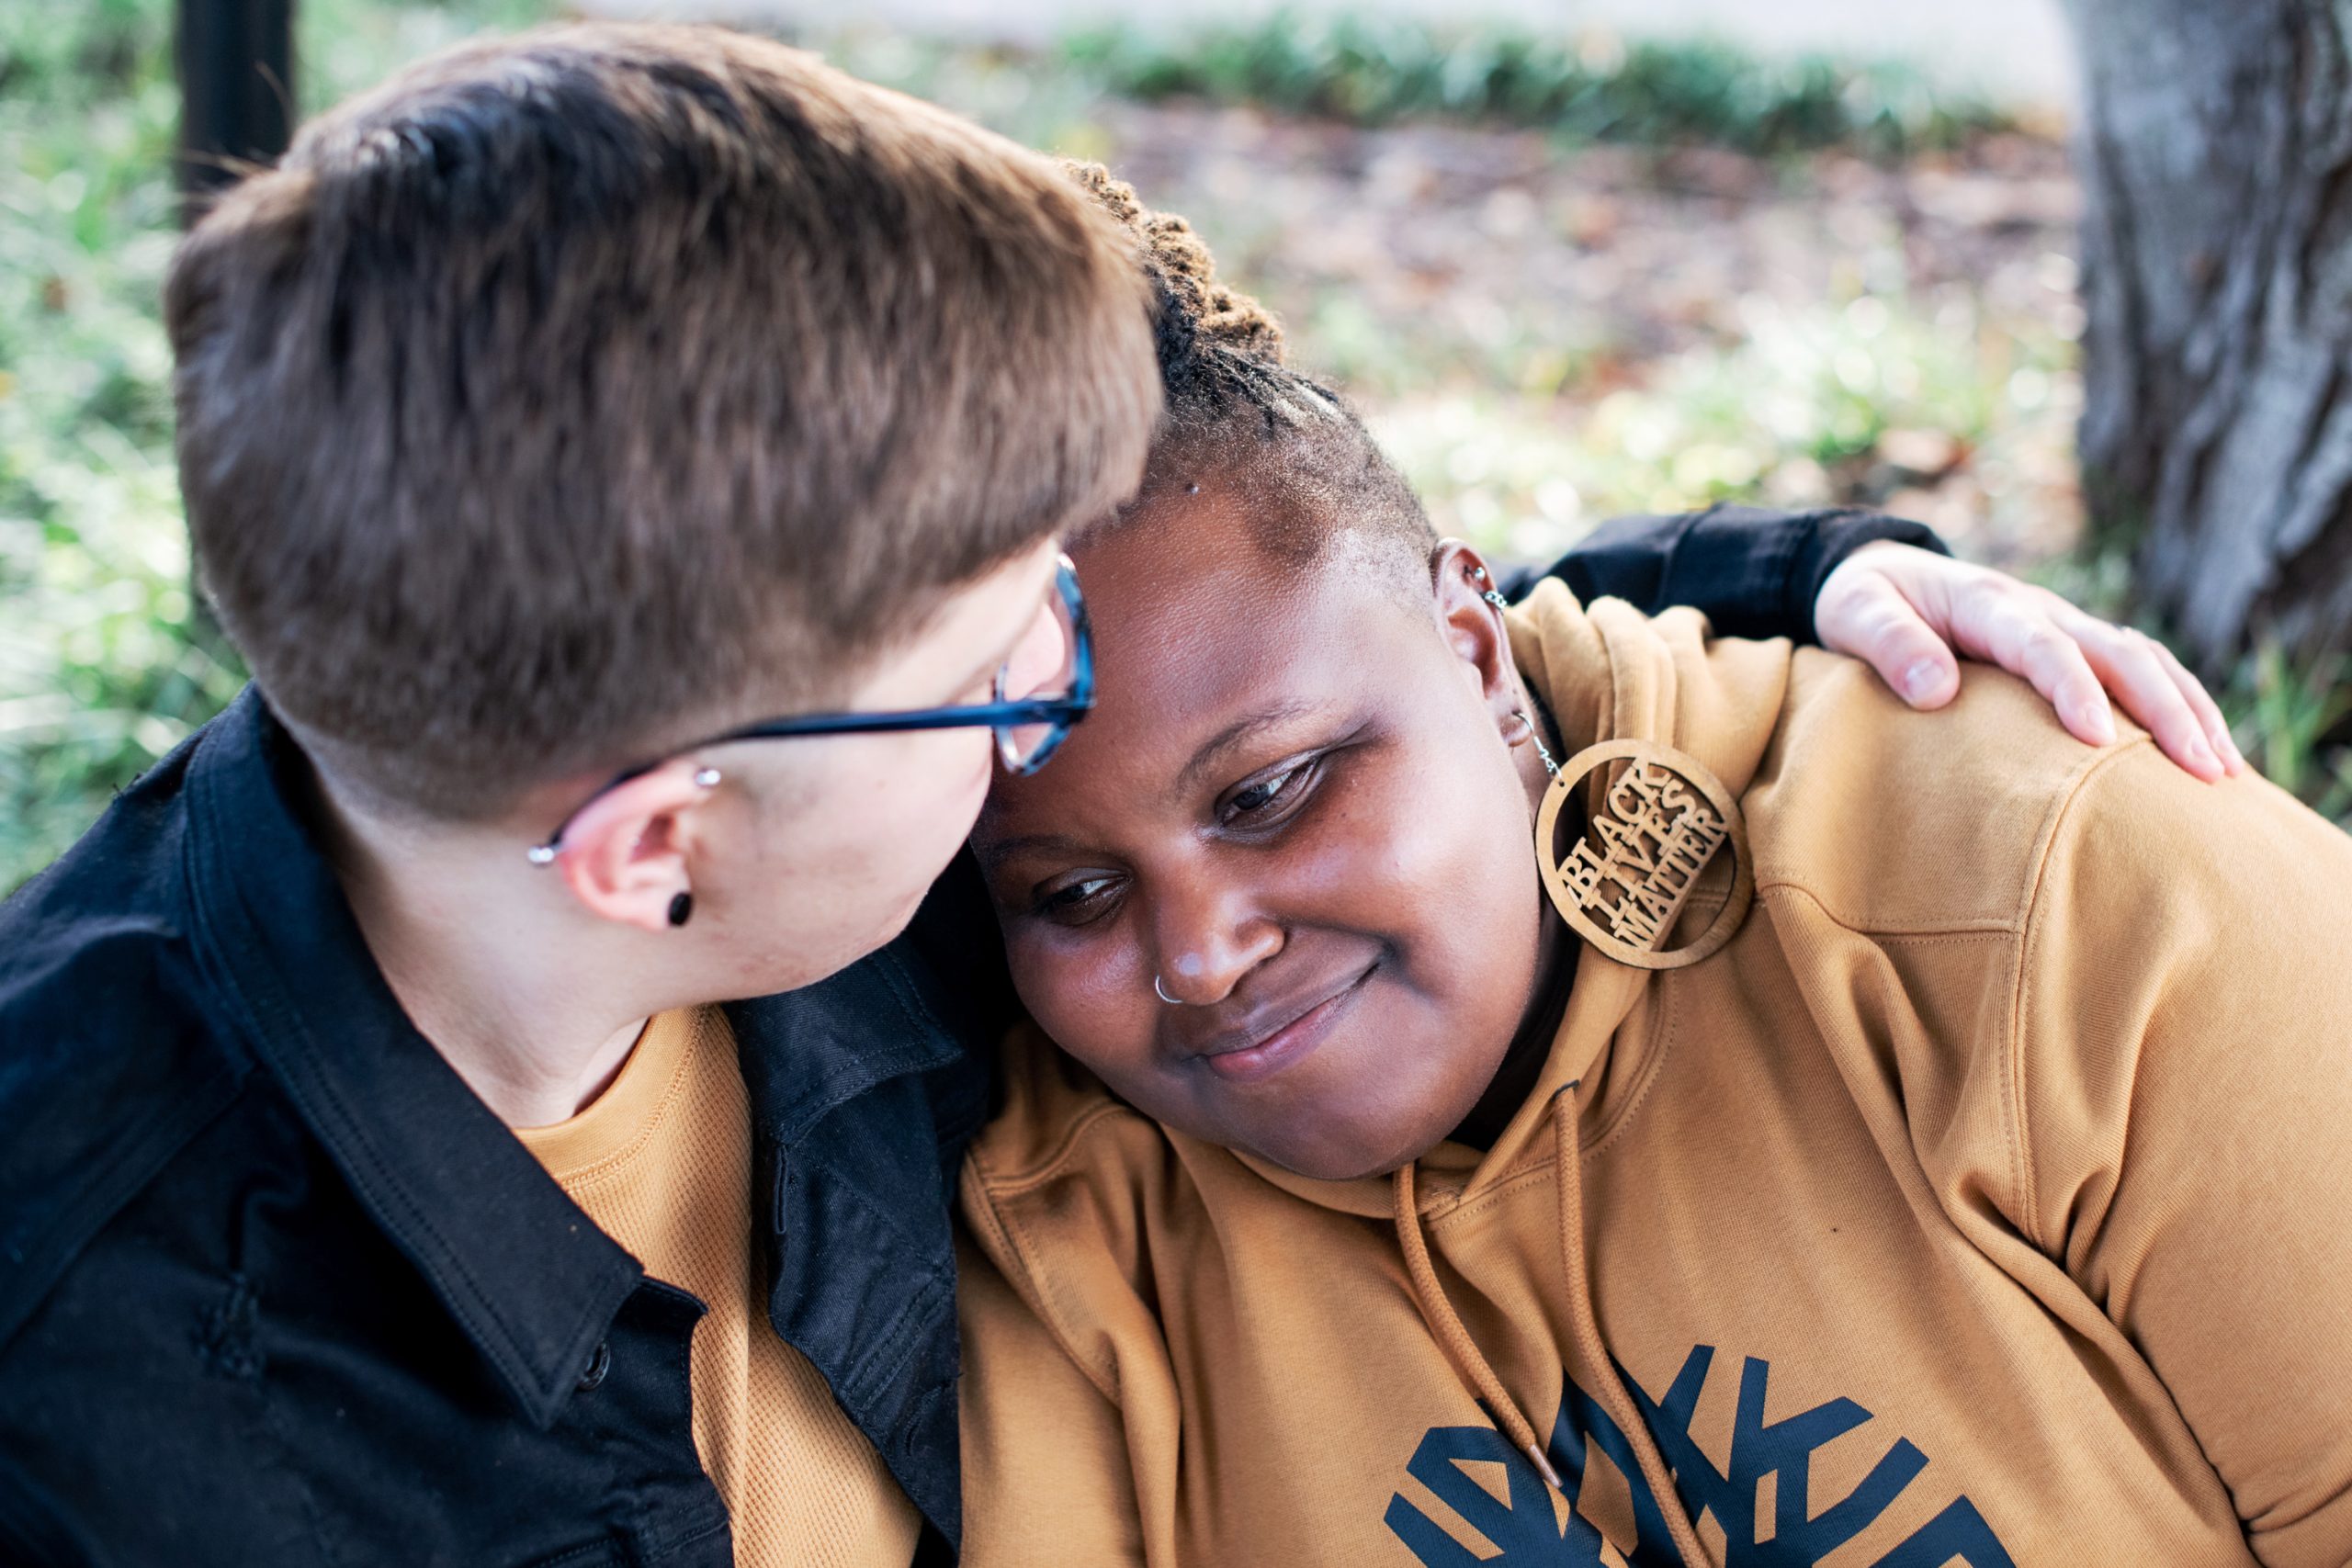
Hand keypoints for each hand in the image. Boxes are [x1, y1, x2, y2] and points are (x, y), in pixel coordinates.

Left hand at [1814, 541, 2243, 781]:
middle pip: (2121, 653)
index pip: (2043, 645)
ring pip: (2147, 661)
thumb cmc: (1863, 602)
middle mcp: (2041, 611)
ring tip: (2225, 772)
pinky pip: (2140, 674)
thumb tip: (1939, 691)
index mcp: (1988, 604)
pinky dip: (2179, 708)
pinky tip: (2206, 755)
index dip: (2072, 688)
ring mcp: (2066, 629)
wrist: (1879, 574)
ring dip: (2190, 711)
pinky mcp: (2075, 649)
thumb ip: (1891, 645)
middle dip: (2165, 709)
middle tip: (2201, 769)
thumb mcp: (1855, 614)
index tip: (2096, 738)